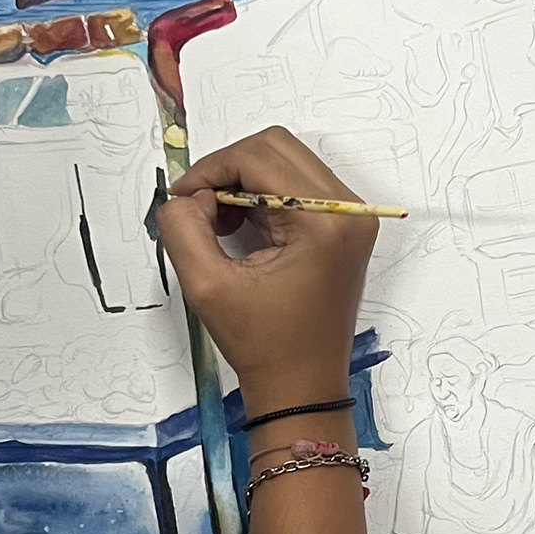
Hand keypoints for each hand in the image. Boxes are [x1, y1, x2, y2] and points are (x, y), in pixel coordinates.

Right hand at [157, 128, 378, 417]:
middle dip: (228, 169)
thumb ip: (184, 228)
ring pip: (286, 161)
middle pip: (277, 147)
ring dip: (244, 180)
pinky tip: (241, 227)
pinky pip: (297, 186)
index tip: (184, 199)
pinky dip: (262, 194)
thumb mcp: (207, 286)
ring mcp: (350, 219)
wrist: (302, 386)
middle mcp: (347, 212)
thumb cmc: (265, 345)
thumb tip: (187, 196)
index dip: (211, 169)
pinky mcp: (343, 228)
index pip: (259, 156)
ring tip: (219, 223)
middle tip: (201, 208)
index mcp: (324, 222)